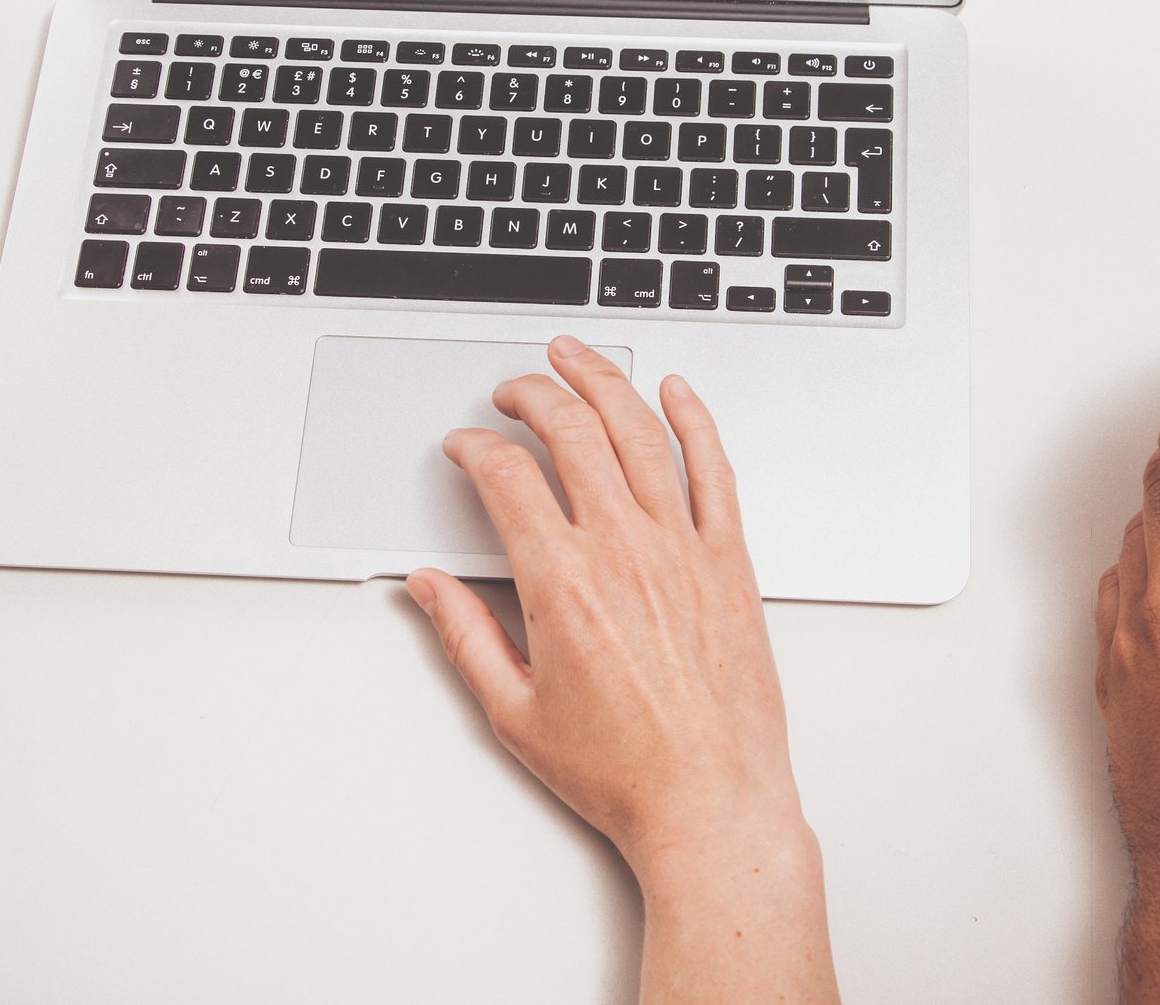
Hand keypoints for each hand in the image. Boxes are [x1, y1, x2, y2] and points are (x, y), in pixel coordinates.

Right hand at [409, 338, 836, 1004]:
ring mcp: (683, 550)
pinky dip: (694, 421)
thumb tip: (429, 587)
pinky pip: (714, 469)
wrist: (710, 803)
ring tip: (576, 356)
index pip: (507, 477)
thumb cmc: (623, 771)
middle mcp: (625, 552)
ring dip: (602, 381)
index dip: (476, 447)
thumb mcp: (514, 712)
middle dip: (531, 395)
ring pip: (640, 433)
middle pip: (571, 432)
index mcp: (564, 585)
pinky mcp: (730, 561)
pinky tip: (676, 393)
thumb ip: (466, 635)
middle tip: (512, 390)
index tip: (465, 447)